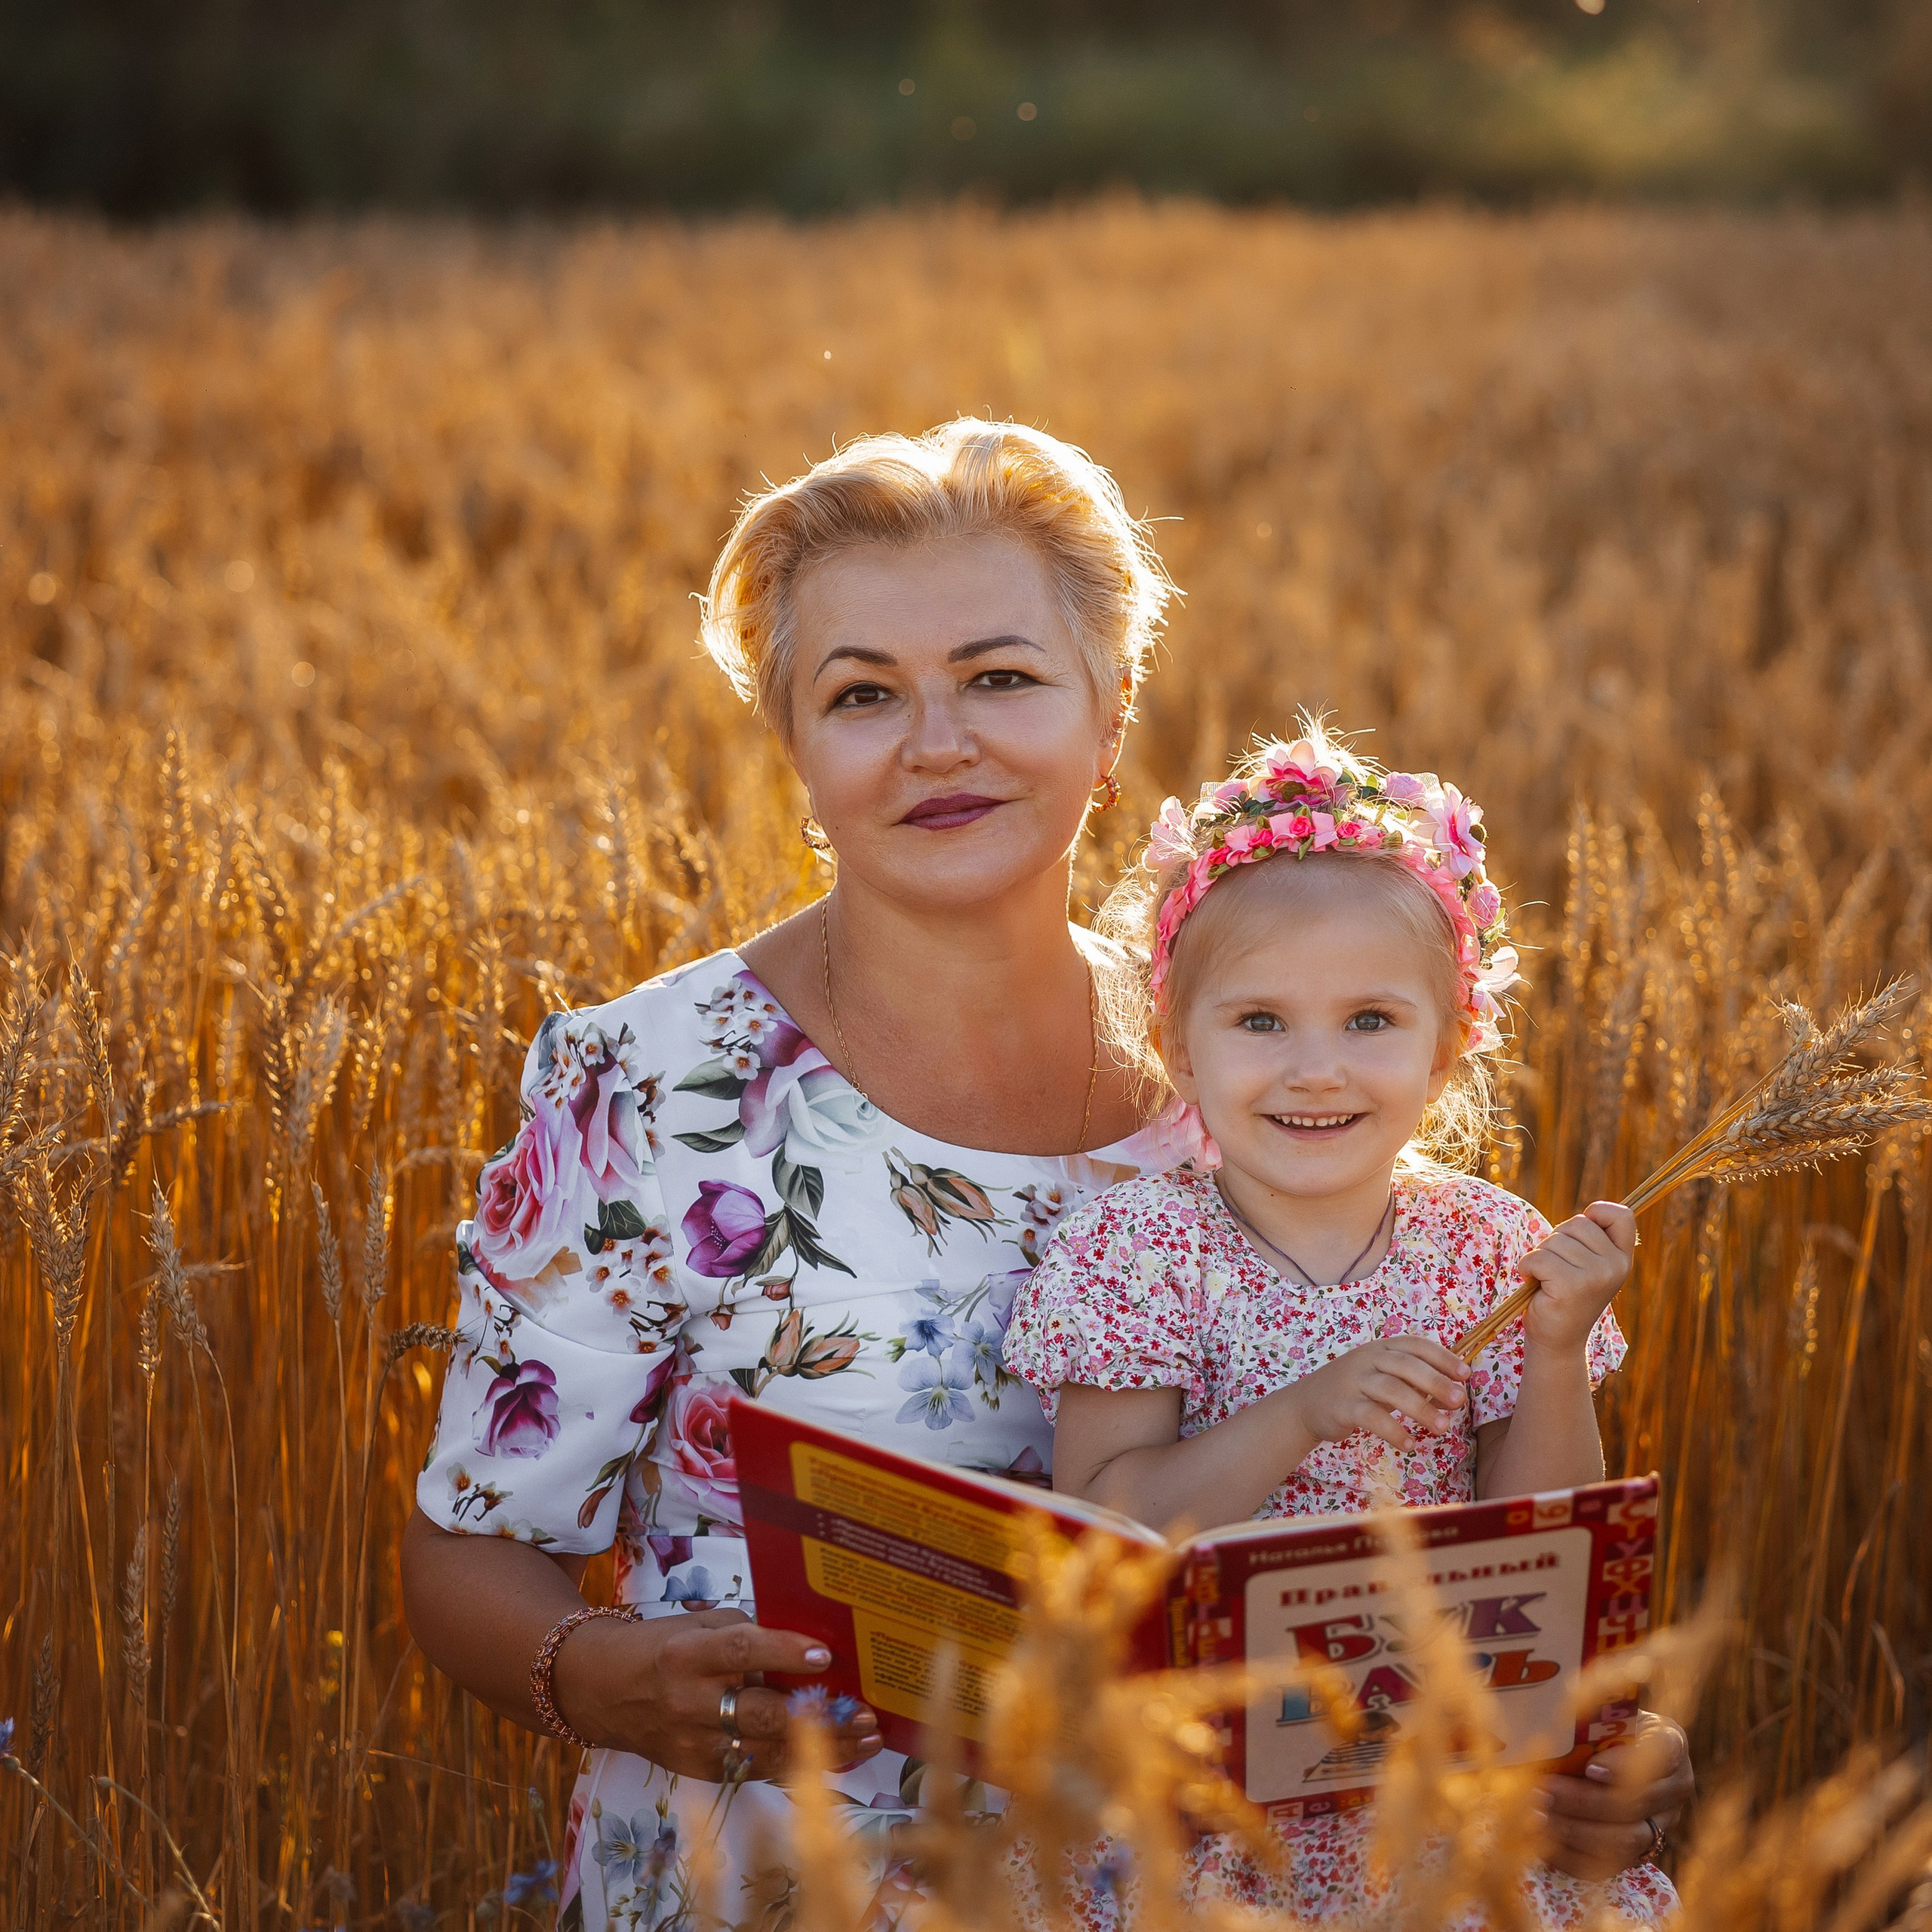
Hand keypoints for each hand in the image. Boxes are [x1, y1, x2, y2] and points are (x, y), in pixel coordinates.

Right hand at [551, 1607, 881, 1780]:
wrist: (601, 1690)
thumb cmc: (661, 1647)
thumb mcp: (697, 1626)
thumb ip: (746, 1633)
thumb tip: (804, 1647)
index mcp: (688, 1654)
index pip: (741, 1651)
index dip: (784, 1653)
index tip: (826, 1655)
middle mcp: (689, 1702)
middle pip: (761, 1715)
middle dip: (819, 1717)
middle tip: (865, 1714)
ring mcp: (693, 1743)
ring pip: (765, 1753)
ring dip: (821, 1749)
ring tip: (866, 1741)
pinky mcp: (697, 1770)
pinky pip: (755, 1770)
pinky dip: (797, 1765)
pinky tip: (835, 1759)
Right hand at [1285, 1333, 1470, 1454]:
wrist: (1306, 1404)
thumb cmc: (1355, 1390)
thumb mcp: (1385, 1379)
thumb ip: (1416, 1384)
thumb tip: (1454, 1396)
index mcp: (1381, 1347)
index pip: (1415, 1345)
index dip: (1442, 1357)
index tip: (1466, 1374)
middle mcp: (1367, 1358)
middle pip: (1406, 1366)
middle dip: (1436, 1382)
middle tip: (1460, 1402)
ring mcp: (1353, 1381)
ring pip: (1391, 1390)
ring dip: (1420, 1409)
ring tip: (1442, 1428)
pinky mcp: (1342, 1406)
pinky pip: (1371, 1416)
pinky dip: (1393, 1430)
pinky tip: (1410, 1444)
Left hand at [1518, 1202, 1635, 1354]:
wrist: (1557, 1340)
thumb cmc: (1565, 1295)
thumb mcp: (1588, 1265)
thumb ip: (1592, 1239)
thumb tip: (1593, 1211)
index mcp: (1622, 1258)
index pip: (1621, 1215)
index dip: (1598, 1212)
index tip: (1580, 1231)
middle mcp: (1616, 1266)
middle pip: (1577, 1223)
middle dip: (1557, 1240)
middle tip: (1557, 1268)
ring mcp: (1597, 1276)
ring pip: (1555, 1241)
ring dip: (1540, 1257)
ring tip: (1548, 1280)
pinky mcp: (1573, 1286)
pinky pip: (1539, 1258)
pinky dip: (1527, 1267)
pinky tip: (1534, 1283)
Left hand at [1539, 1711, 1692, 1878]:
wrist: (1616, 1751)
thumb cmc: (1605, 1723)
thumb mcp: (1605, 1709)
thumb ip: (1592, 1711)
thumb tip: (1554, 1703)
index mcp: (1670, 1743)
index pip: (1660, 1754)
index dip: (1625, 1763)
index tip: (1589, 1767)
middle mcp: (1675, 1787)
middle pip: (1636, 1803)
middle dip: (1586, 1801)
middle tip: (1545, 1791)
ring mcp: (1663, 1824)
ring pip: (1625, 1840)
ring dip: (1577, 1830)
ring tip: (1537, 1814)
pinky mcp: (1641, 1852)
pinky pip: (1611, 1865)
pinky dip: (1574, 1854)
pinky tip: (1543, 1841)